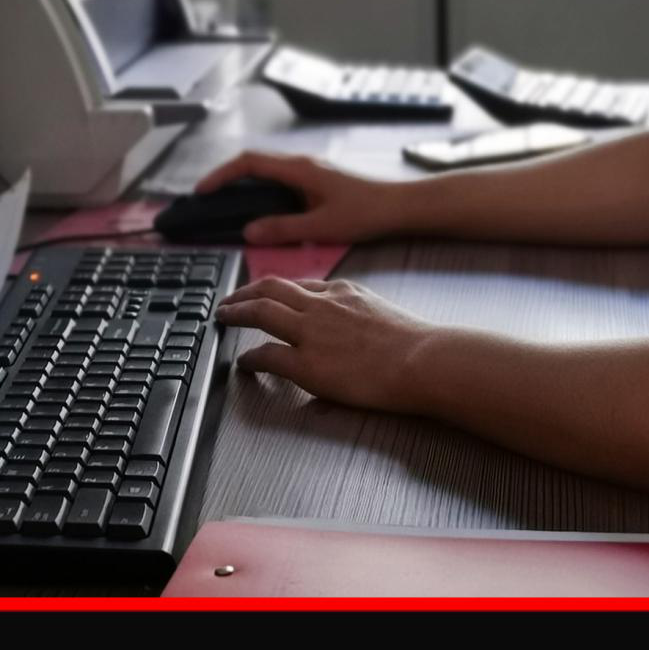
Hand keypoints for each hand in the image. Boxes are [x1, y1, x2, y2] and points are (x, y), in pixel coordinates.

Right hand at [195, 150, 410, 245]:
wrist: (400, 206)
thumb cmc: (366, 213)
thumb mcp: (321, 226)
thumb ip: (283, 228)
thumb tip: (248, 231)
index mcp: (299, 169)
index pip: (249, 163)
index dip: (221, 174)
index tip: (201, 191)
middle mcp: (303, 164)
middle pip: (255, 163)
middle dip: (227, 178)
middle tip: (206, 199)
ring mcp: (311, 171)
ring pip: (268, 172)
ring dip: (245, 184)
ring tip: (226, 205)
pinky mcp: (319, 181)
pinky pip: (282, 181)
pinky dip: (263, 191)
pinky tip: (261, 211)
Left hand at [215, 274, 431, 411]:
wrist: (423, 360)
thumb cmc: (414, 343)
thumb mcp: (381, 312)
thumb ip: (357, 313)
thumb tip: (349, 329)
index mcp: (343, 291)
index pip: (299, 285)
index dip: (275, 289)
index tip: (266, 294)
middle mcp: (323, 304)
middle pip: (271, 288)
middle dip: (245, 292)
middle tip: (229, 301)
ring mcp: (313, 331)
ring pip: (261, 311)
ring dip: (237, 313)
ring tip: (224, 318)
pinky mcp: (308, 363)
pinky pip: (267, 354)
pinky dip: (251, 358)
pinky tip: (245, 364)